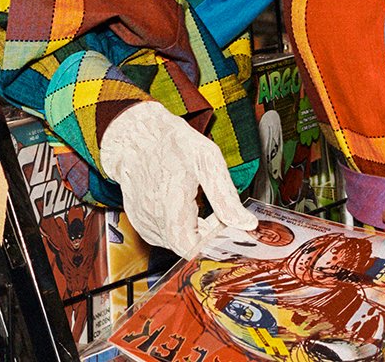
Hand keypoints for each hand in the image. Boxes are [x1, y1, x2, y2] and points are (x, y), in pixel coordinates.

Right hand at [99, 101, 257, 256]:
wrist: (137, 136)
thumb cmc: (172, 144)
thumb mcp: (209, 162)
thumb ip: (226, 198)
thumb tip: (246, 224)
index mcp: (172, 208)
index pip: (192, 249)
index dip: (213, 242)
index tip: (224, 225)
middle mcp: (153, 220)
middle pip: (186, 247)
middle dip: (206, 235)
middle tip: (217, 213)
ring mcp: (143, 222)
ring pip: (174, 242)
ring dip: (192, 231)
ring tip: (198, 203)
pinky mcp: (138, 220)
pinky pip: (162, 234)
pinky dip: (177, 226)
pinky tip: (184, 207)